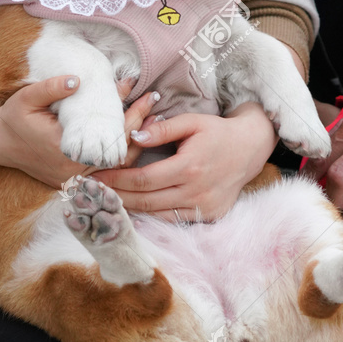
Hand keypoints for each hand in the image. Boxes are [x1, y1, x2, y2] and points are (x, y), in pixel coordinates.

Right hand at [0, 76, 159, 187]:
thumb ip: (52, 88)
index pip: (109, 135)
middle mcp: (74, 170)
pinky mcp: (76, 180)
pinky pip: (107, 169)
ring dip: (137, 140)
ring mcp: (76, 178)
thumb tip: (78, 79)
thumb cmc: (14, 118)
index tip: (141, 92)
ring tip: (154, 116)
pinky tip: (137, 134)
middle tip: (153, 99)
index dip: (129, 115)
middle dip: (139, 123)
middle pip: (119, 150)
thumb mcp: (27, 98)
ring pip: (117, 164)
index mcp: (66, 150)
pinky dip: (124, 152)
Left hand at [98, 102, 276, 220]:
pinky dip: (152, 215)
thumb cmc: (217, 132)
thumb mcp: (192, 122)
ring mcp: (203, 208)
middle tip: (91, 195)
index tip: (94, 178)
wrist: (250, 149)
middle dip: (115, 199)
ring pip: (157, 215)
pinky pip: (173, 219)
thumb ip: (162, 130)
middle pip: (145, 202)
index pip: (143, 179)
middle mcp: (196, 192)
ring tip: (106, 202)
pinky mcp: (208, 216)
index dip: (116, 181)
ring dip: (130, 210)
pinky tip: (135, 208)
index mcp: (189, 167)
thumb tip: (133, 137)